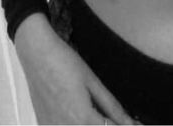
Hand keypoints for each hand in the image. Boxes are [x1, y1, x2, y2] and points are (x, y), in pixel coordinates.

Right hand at [16, 17, 136, 124]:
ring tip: (102, 116)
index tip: (136, 124)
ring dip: (94, 125)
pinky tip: (82, 117)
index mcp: (82, 119)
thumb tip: (129, 122)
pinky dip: (77, 125)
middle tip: (120, 119)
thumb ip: (112, 107)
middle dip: (110, 125)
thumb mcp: (93, 82)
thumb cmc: (64, 62)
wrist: (36, 53)